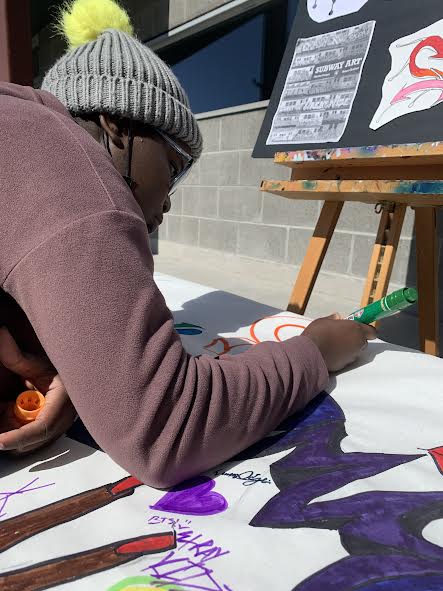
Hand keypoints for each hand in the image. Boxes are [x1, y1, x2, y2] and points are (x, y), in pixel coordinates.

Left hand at [0, 328, 76, 452]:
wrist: (73, 374)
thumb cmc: (56, 368)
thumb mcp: (34, 362)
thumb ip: (14, 355)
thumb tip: (2, 334)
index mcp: (63, 402)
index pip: (41, 428)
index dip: (18, 437)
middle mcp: (63, 420)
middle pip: (33, 442)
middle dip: (10, 437)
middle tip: (1, 418)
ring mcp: (58, 429)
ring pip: (29, 446)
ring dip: (12, 435)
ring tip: (7, 409)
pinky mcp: (52, 433)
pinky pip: (30, 442)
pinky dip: (15, 434)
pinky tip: (11, 415)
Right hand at [303, 313, 376, 371]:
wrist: (309, 353)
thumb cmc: (317, 334)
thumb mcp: (323, 321)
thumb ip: (333, 319)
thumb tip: (337, 317)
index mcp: (356, 329)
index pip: (372, 331)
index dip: (366, 330)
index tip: (358, 328)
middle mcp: (358, 343)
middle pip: (363, 342)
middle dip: (356, 339)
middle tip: (343, 335)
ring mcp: (352, 356)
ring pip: (355, 351)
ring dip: (348, 348)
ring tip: (334, 345)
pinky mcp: (345, 365)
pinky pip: (346, 358)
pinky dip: (341, 356)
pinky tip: (331, 353)